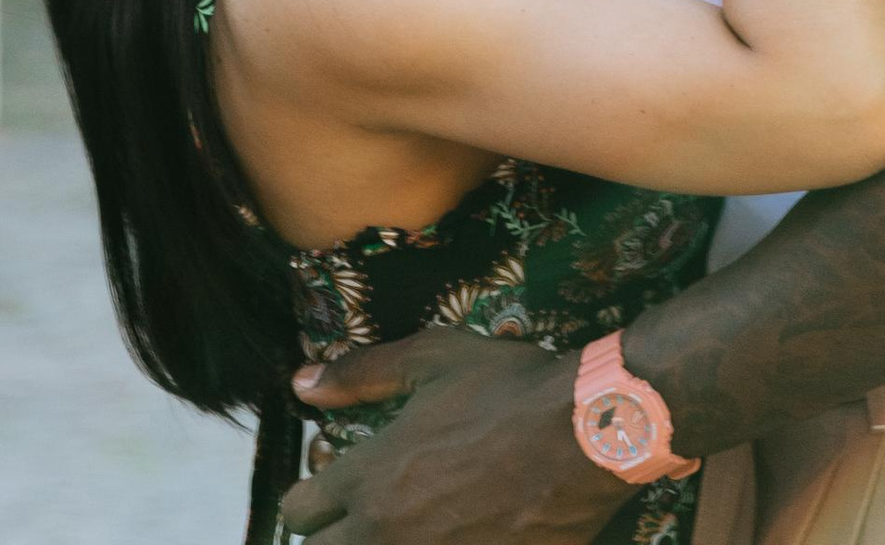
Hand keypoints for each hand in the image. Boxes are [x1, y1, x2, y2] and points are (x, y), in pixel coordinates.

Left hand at [280, 327, 618, 543]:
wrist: (585, 436)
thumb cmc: (508, 389)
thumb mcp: (434, 358)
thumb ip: (363, 372)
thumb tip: (303, 383)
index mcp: (369, 477)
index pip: (299, 510)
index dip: (311, 499)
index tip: (331, 491)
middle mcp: (383, 532)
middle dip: (331, 536)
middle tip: (360, 519)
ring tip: (397, 530)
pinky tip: (446, 538)